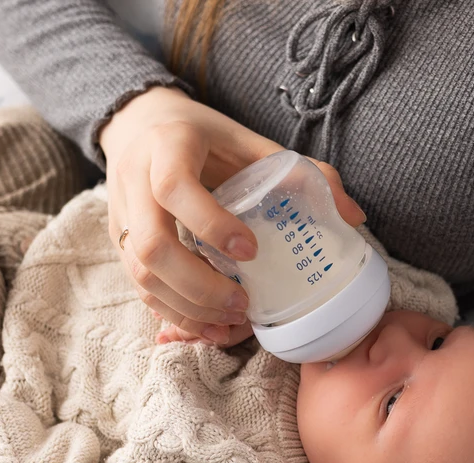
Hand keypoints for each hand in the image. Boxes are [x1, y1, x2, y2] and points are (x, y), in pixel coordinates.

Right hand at [100, 86, 366, 344]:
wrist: (141, 125)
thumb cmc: (206, 138)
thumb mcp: (250, 142)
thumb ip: (302, 173)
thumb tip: (354, 217)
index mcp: (168, 147)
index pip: (174, 187)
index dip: (210, 223)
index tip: (250, 251)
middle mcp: (135, 181)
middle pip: (150, 246)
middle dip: (198, 285)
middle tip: (243, 304)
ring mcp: (122, 216)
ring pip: (140, 274)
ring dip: (186, 308)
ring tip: (230, 322)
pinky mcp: (119, 242)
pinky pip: (138, 288)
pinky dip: (173, 313)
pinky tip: (207, 327)